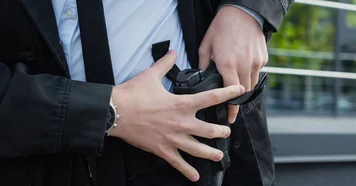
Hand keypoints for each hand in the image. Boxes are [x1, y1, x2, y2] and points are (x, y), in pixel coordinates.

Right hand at [109, 50, 244, 181]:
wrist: (116, 112)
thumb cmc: (132, 94)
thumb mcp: (151, 75)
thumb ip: (165, 64)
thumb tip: (171, 52)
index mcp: (181, 104)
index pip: (211, 98)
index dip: (228, 94)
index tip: (239, 91)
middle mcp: (181, 122)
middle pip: (209, 130)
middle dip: (221, 131)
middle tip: (226, 132)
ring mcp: (172, 138)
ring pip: (198, 149)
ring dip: (211, 153)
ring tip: (219, 155)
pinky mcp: (162, 149)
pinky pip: (178, 162)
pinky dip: (187, 171)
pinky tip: (195, 177)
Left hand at [198, 5, 267, 123]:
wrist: (242, 12)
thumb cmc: (222, 26)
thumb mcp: (206, 45)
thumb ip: (203, 64)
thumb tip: (201, 77)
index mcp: (228, 65)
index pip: (230, 94)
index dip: (231, 109)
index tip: (230, 118)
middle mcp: (244, 66)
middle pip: (243, 93)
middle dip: (238, 100)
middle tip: (231, 106)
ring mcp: (256, 62)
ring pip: (252, 84)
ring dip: (244, 87)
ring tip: (236, 85)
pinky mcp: (263, 58)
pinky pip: (257, 72)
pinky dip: (250, 74)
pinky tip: (243, 68)